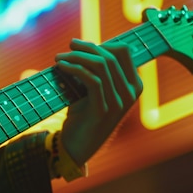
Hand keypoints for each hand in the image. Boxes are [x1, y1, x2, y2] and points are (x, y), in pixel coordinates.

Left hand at [55, 39, 142, 165]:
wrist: (74, 148)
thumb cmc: (81, 117)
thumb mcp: (91, 91)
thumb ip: (94, 72)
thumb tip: (81, 46)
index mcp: (133, 86)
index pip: (123, 51)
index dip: (100, 44)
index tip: (77, 45)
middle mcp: (131, 93)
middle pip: (111, 56)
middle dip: (86, 48)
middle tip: (67, 47)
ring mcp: (120, 103)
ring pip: (101, 66)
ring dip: (77, 57)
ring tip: (59, 58)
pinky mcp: (104, 110)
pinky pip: (92, 80)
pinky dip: (75, 69)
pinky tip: (60, 67)